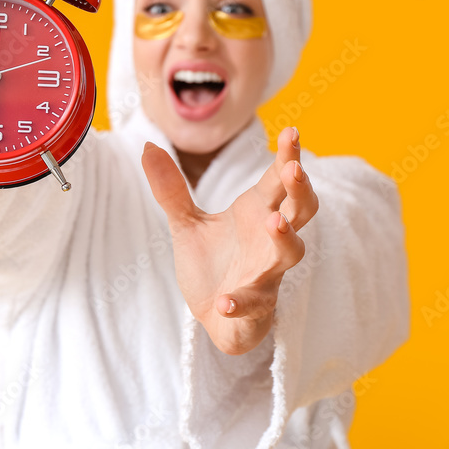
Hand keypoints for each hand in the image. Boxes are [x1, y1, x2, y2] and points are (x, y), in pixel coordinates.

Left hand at [142, 127, 318, 355]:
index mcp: (257, 212)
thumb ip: (171, 189)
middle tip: (294, 169)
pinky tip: (225, 301)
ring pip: (289, 253)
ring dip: (284, 238)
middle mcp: (270, 239)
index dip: (288, 156)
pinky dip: (241, 302)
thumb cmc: (213, 264)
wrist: (214, 317)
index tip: (291, 131)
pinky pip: (254, 303)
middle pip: (300, 210)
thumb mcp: (187, 224)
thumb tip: (148, 146)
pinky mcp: (256, 306)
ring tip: (274, 222)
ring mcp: (267, 273)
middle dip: (300, 190)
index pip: (279, 179)